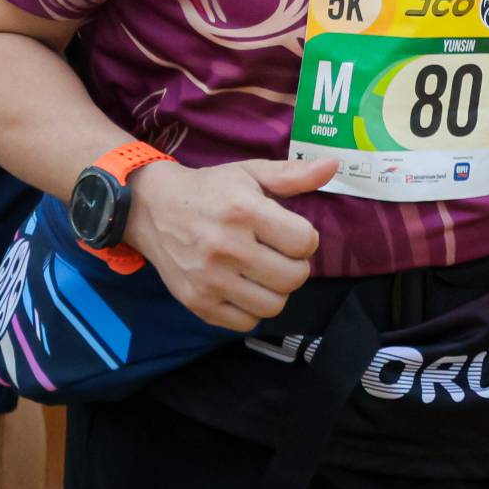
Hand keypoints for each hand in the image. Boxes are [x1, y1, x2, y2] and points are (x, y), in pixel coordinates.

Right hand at [125, 155, 332, 331]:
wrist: (154, 209)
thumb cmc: (210, 190)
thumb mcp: (250, 173)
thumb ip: (293, 174)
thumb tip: (334, 166)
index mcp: (243, 210)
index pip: (304, 241)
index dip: (305, 237)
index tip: (290, 232)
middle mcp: (226, 246)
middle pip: (294, 277)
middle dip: (295, 265)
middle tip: (280, 254)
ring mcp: (210, 279)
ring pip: (274, 305)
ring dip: (276, 289)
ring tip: (263, 271)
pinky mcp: (198, 302)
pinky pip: (246, 322)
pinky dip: (251, 309)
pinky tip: (243, 286)